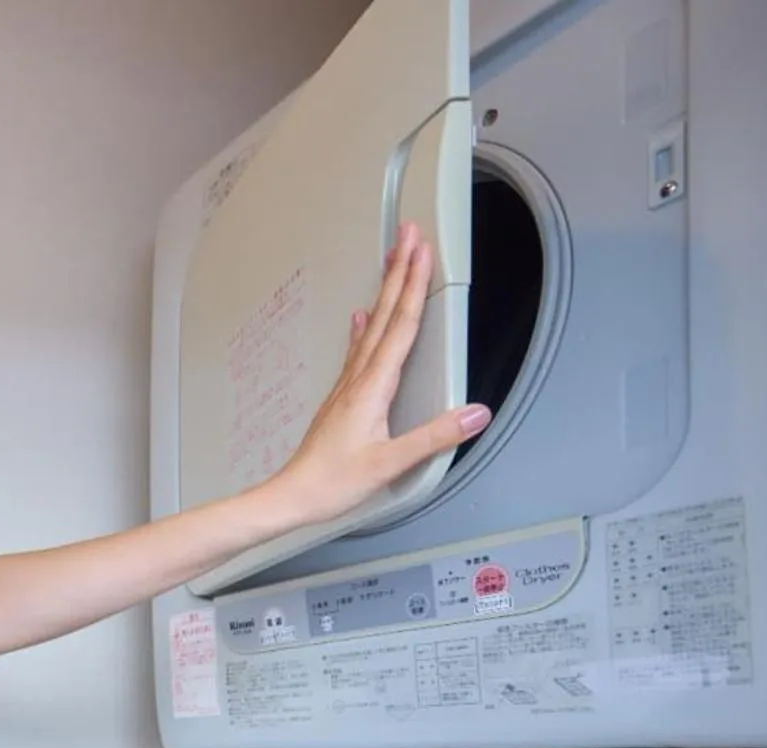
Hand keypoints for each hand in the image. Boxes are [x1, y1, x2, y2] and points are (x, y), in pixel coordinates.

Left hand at [273, 221, 492, 525]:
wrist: (292, 496)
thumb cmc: (332, 482)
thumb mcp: (389, 463)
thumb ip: (433, 437)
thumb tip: (475, 413)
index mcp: (372, 387)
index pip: (401, 325)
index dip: (414, 284)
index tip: (422, 249)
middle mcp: (357, 379)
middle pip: (386, 315)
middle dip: (399, 271)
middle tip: (408, 232)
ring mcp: (347, 387)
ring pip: (372, 328)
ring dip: (386, 291)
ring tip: (392, 261)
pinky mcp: (341, 399)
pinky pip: (357, 352)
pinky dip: (364, 329)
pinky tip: (360, 319)